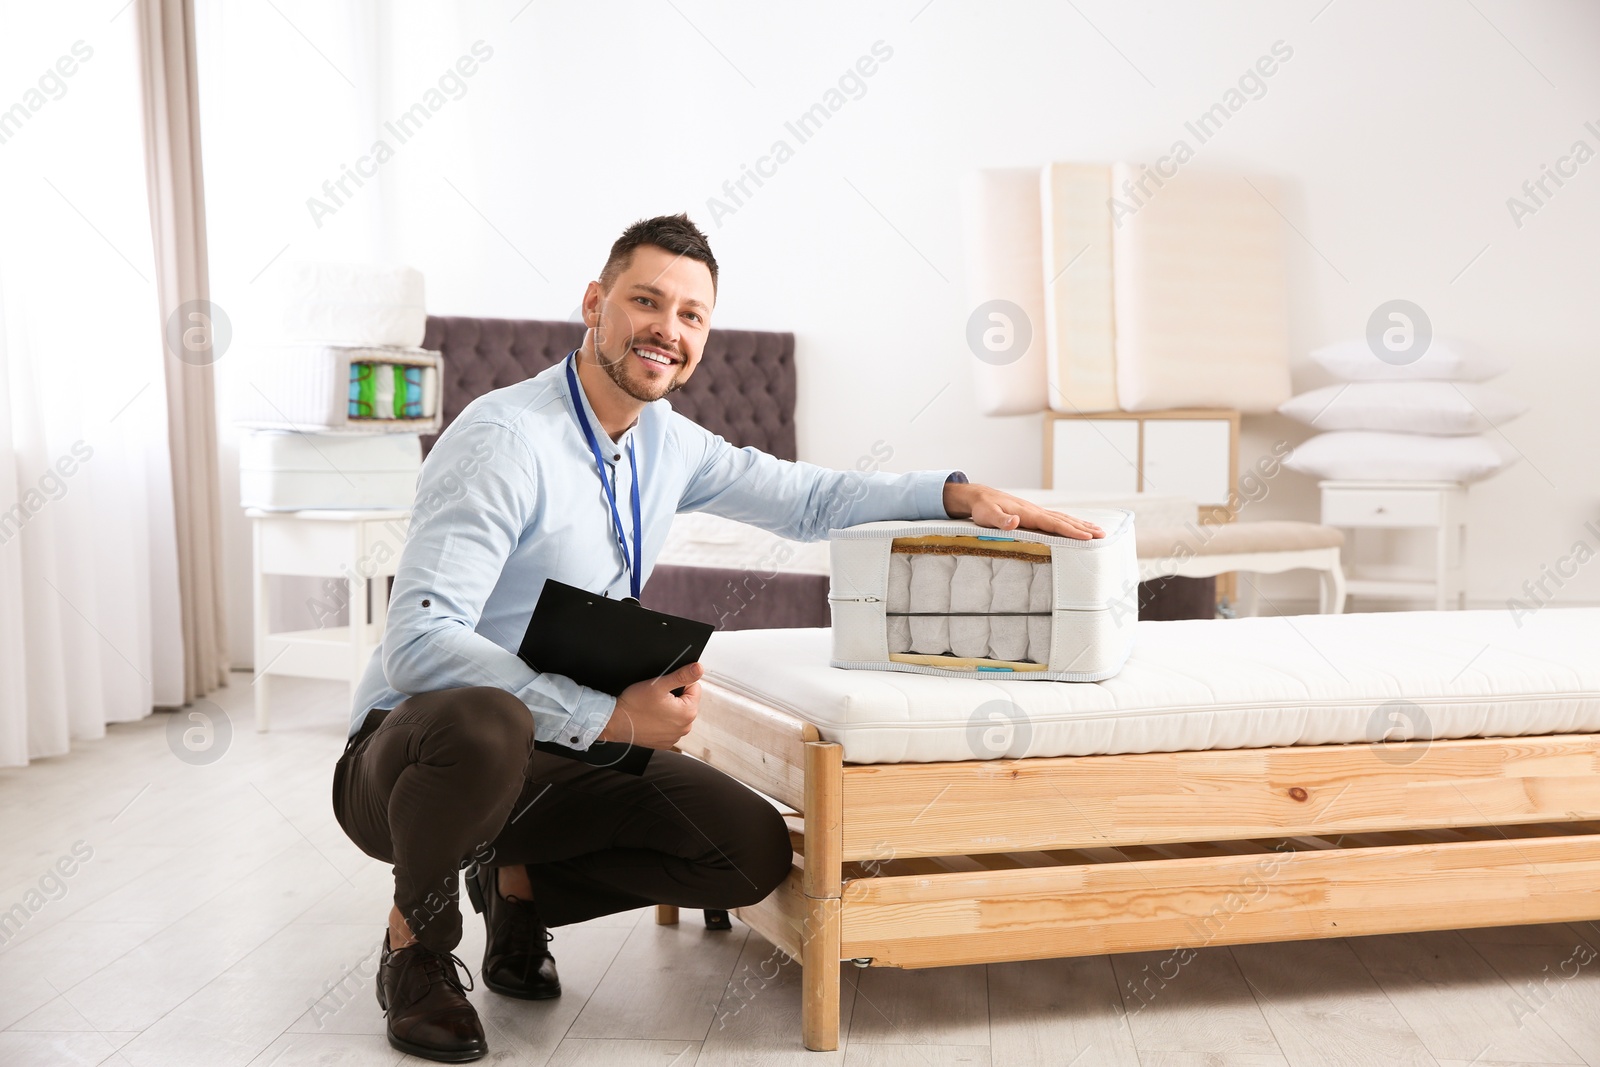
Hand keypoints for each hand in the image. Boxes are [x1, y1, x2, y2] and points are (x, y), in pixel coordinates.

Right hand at [598, 662, 702, 748]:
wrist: (615, 722)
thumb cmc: (635, 704)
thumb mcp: (659, 684)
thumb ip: (682, 675)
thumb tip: (698, 668)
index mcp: (688, 712)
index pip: (694, 688)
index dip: (679, 683)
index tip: (665, 689)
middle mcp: (685, 727)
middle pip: (687, 702)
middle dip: (675, 697)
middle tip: (656, 698)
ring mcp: (675, 737)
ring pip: (678, 714)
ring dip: (669, 710)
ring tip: (652, 708)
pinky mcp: (665, 742)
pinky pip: (670, 727)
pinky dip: (663, 722)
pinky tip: (651, 718)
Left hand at [942, 482, 1104, 539]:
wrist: (980, 496)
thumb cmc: (983, 508)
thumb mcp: (987, 515)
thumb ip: (1001, 520)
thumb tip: (1015, 522)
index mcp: (1027, 514)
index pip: (1053, 523)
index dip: (1070, 531)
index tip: (1087, 537)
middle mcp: (1036, 511)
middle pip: (1064, 520)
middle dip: (1083, 529)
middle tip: (1102, 536)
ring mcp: (1037, 511)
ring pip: (1063, 518)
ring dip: (1081, 525)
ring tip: (1099, 531)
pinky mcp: (1035, 514)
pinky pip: (1057, 518)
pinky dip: (1071, 522)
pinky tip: (1079, 526)